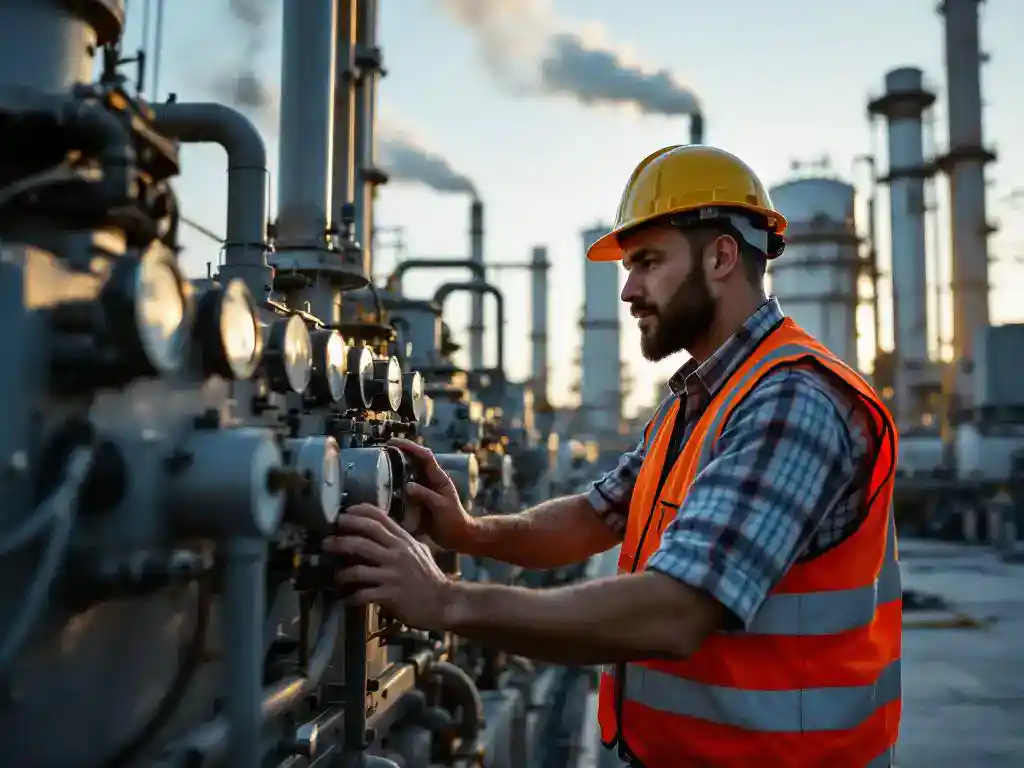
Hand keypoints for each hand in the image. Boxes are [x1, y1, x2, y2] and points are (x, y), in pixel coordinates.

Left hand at [323, 504, 453, 630]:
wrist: (444, 602)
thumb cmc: (430, 577)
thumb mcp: (421, 551)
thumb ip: (404, 540)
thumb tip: (388, 531)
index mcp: (403, 540)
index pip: (378, 518)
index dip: (358, 513)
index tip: (343, 514)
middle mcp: (397, 553)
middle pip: (363, 538)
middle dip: (341, 537)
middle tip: (326, 541)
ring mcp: (393, 574)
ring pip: (358, 568)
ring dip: (341, 573)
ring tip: (336, 576)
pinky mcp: (390, 594)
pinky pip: (363, 594)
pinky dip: (351, 597)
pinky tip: (347, 599)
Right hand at [387, 438, 474, 551]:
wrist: (458, 537)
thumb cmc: (454, 521)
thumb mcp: (441, 507)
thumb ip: (425, 495)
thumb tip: (406, 486)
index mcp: (438, 478)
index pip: (424, 456)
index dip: (410, 447)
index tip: (393, 442)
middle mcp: (429, 481)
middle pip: (413, 462)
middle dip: (398, 455)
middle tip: (379, 453)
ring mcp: (423, 491)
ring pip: (406, 475)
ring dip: (393, 471)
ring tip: (375, 469)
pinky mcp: (417, 502)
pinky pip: (403, 491)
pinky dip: (393, 489)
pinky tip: (380, 491)